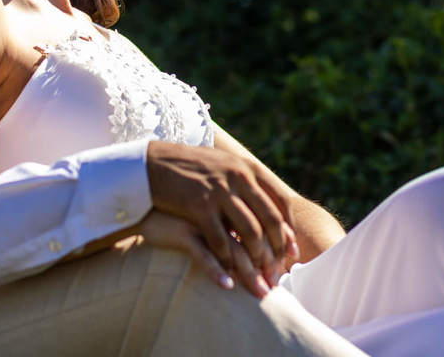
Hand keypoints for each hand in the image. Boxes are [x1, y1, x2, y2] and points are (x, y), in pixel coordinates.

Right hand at [145, 141, 299, 289]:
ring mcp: (218, 192)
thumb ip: (245, 183)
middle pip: (269, 219)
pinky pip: (218, 241)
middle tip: (277, 271)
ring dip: (256, 258)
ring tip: (258, 278)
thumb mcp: (223, 167)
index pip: (280, 202)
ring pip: (249, 232)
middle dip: (277, 250)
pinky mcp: (198, 206)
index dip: (288, 230)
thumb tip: (269, 208)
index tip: (292, 251)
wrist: (152, 164)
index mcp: (247, 168)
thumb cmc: (189, 169)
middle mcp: (237, 177)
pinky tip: (228, 279)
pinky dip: (225, 262)